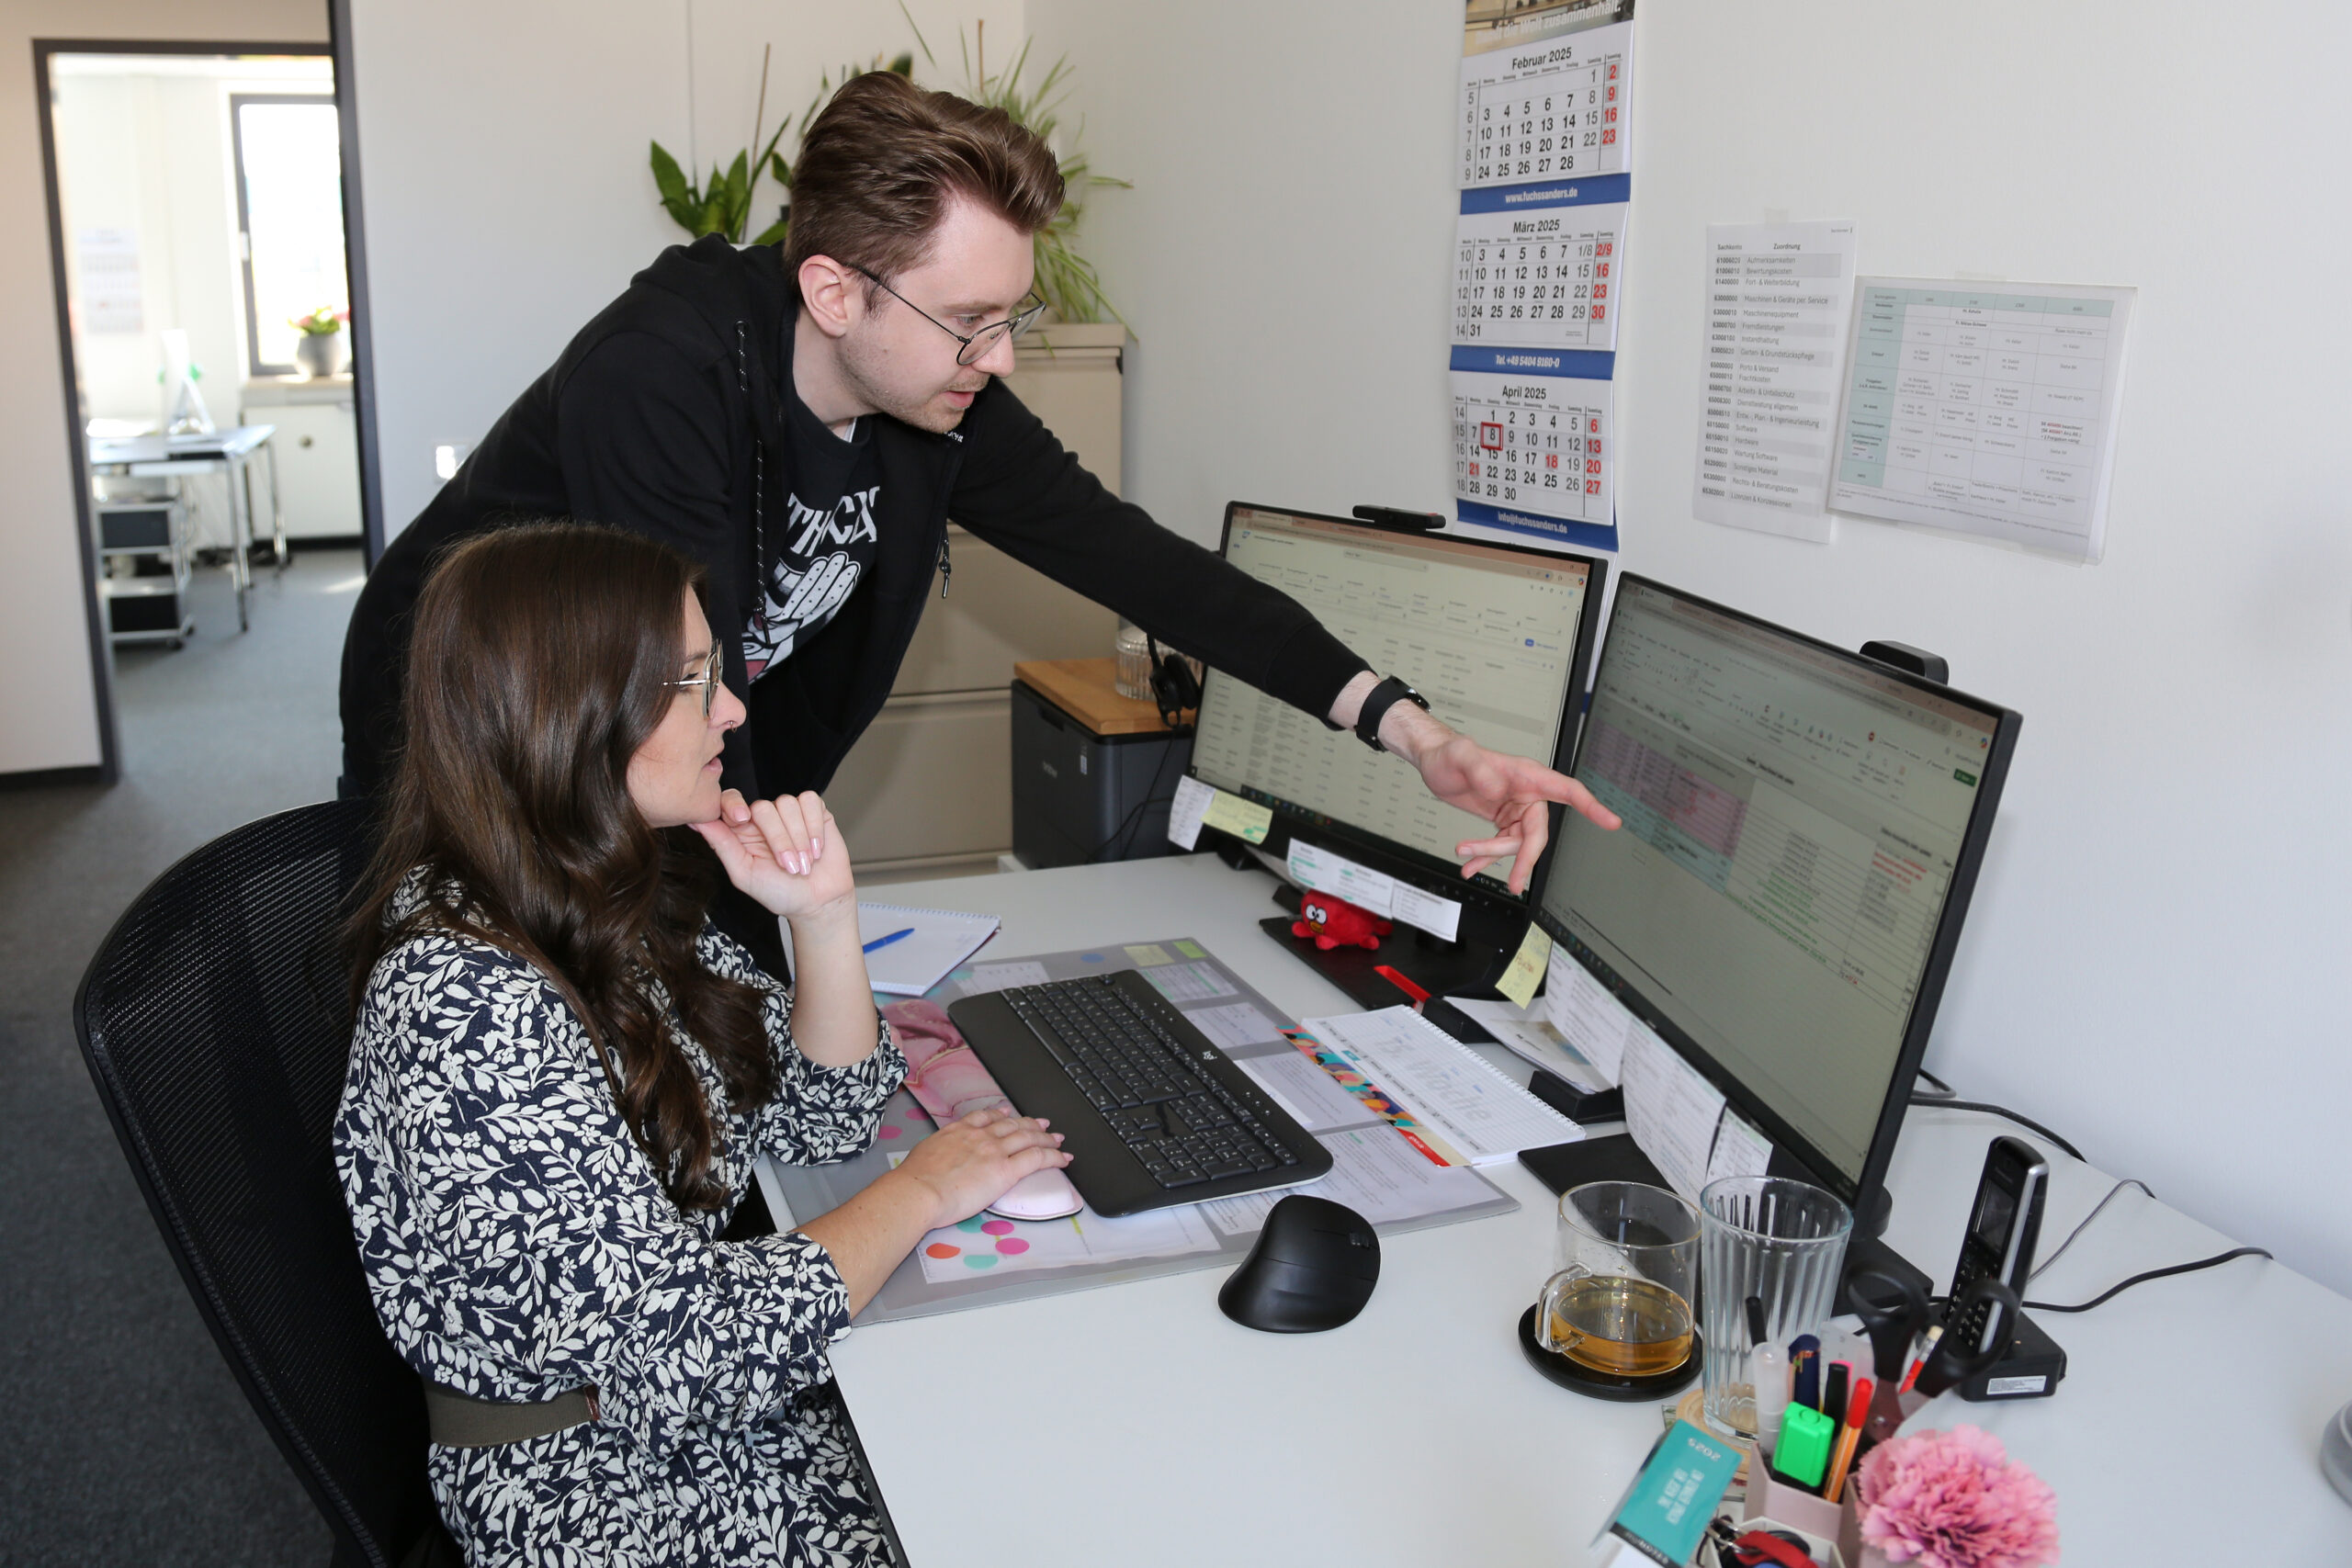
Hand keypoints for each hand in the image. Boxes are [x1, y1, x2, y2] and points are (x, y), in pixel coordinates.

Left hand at [689, 789, 855, 920]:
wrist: (818, 902)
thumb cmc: (779, 892)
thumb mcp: (744, 874)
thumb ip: (722, 845)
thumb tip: (696, 821)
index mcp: (741, 831)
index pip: (729, 801)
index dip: (733, 804)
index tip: (742, 819)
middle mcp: (764, 818)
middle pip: (763, 807)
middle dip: (779, 840)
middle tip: (788, 866)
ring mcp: (789, 813)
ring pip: (788, 804)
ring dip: (799, 838)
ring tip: (805, 862)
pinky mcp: (815, 811)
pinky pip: (810, 801)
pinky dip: (814, 827)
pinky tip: (816, 847)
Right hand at [892, 1108, 1070, 1228]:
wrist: (920, 1191)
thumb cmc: (915, 1181)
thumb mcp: (924, 1153)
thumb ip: (938, 1151)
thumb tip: (936, 1161)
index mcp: (958, 1131)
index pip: (985, 1117)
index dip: (1001, 1114)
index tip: (1008, 1113)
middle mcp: (979, 1136)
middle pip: (1012, 1124)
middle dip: (1029, 1123)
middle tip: (1042, 1123)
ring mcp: (995, 1151)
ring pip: (1028, 1138)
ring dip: (1046, 1137)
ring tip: (1057, 1138)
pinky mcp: (1006, 1170)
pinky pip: (1037, 1158)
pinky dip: (1053, 1156)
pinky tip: (1062, 1157)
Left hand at [1411, 732, 1621, 894]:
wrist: (1434, 762)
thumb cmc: (1450, 754)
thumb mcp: (1460, 755)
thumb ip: (1478, 767)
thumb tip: (1495, 789)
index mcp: (1527, 776)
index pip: (1567, 790)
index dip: (1591, 807)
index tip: (1612, 822)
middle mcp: (1526, 794)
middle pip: (1537, 833)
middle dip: (1525, 859)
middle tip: (1515, 882)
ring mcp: (1514, 809)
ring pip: (1516, 844)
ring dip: (1491, 854)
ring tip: (1464, 853)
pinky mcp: (1501, 819)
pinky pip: (1502, 846)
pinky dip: (1486, 858)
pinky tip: (1471, 867)